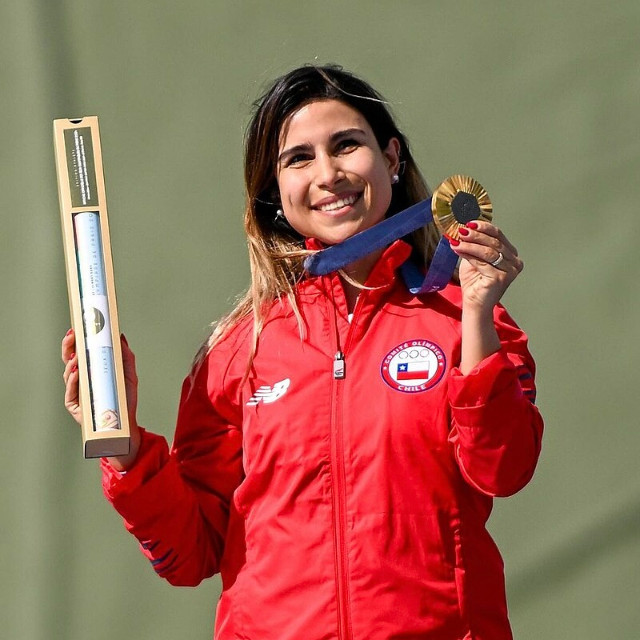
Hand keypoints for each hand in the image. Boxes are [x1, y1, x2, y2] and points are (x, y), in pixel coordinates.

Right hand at [61, 329, 141, 469]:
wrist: (125, 424)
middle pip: (69, 361)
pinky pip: (72, 392)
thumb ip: (125, 356)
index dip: (76, 341)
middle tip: (72, 335)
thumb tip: (121, 337)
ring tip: (76, 355)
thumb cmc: (125, 399)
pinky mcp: (76, 407)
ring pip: (68, 375)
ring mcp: (77, 393)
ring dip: (71, 363)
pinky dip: (74, 381)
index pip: (80, 353)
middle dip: (68, 347)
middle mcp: (81, 380)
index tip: (77, 328)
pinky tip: (77, 373)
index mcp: (91, 371)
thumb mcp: (129, 375)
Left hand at [451, 221, 523, 312]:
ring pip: (488, 252)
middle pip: (494, 242)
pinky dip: (469, 254)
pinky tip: (458, 249)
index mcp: (511, 254)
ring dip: (470, 244)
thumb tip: (463, 229)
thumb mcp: (474, 258)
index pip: (498, 235)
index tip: (469, 223)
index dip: (484, 227)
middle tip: (461, 230)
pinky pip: (482, 263)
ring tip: (456, 240)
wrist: (475, 304)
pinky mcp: (500, 279)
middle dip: (476, 235)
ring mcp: (510, 271)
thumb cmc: (475, 282)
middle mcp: (514, 262)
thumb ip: (473, 245)